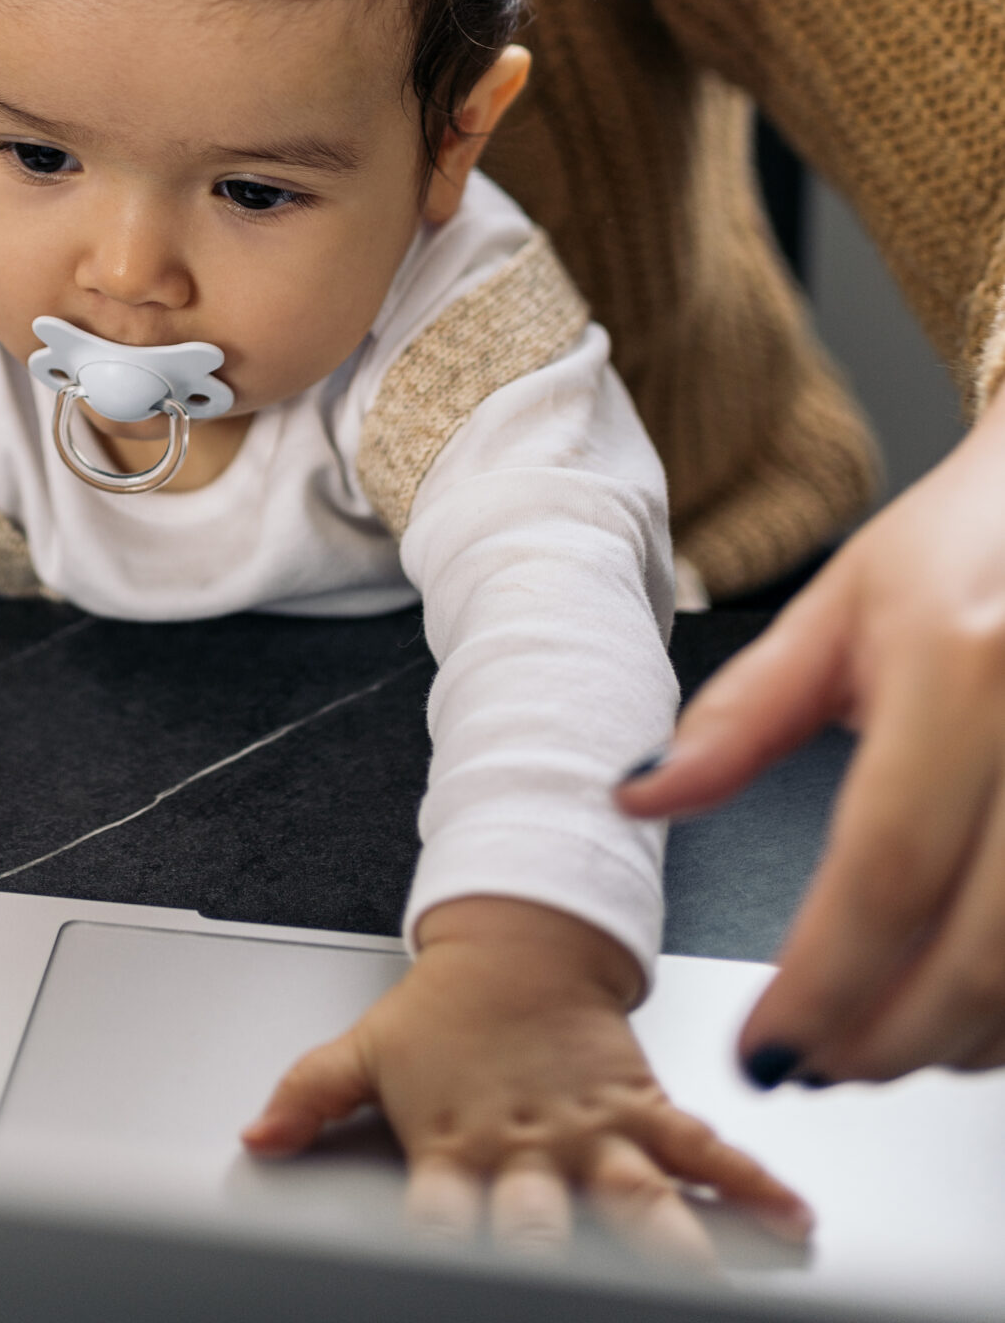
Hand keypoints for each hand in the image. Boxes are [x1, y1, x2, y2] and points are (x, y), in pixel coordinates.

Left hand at [241, 896, 809, 1263]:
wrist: (521, 936)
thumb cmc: (446, 1009)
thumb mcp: (368, 1047)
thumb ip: (312, 1094)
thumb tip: (256, 1135)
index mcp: (456, 1138)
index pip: (444, 1208)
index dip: (445, 1242)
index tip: (447, 1266)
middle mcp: (530, 1143)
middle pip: (547, 1215)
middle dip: (560, 1253)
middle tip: (579, 1279)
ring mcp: (592, 1128)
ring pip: (635, 1193)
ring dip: (665, 1237)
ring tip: (699, 1276)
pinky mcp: (643, 1106)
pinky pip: (702, 1148)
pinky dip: (748, 1182)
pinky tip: (789, 1218)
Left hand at [618, 379, 1004, 1086]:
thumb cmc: (966, 544)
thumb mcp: (840, 608)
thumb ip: (739, 718)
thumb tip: (638, 796)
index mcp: (963, 670)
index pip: (884, 869)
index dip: (822, 982)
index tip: (766, 1046)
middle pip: (974, 953)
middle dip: (882, 1040)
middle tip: (812, 1064)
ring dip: (953, 1041)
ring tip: (873, 1043)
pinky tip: (963, 1008)